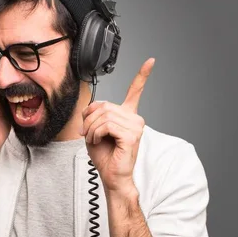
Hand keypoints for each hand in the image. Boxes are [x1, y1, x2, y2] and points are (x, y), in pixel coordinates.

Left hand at [81, 58, 154, 192]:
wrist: (111, 175)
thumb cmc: (104, 156)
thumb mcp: (93, 130)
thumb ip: (92, 115)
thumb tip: (91, 106)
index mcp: (128, 116)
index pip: (136, 92)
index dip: (142, 76)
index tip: (151, 61)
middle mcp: (135, 118)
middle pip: (104, 106)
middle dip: (88, 120)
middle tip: (87, 133)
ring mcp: (136, 126)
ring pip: (103, 116)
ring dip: (91, 128)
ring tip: (93, 139)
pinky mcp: (132, 135)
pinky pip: (106, 125)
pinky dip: (96, 133)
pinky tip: (98, 141)